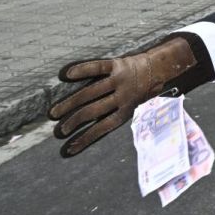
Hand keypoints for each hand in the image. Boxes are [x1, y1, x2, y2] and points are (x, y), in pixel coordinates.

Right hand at [48, 37, 208, 156]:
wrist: (161, 67)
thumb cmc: (140, 90)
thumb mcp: (132, 105)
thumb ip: (112, 114)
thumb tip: (86, 132)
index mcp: (127, 110)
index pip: (103, 127)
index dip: (86, 139)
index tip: (68, 149)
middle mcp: (123, 96)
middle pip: (93, 111)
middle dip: (74, 122)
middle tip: (58, 131)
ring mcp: (120, 79)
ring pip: (91, 92)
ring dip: (71, 103)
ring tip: (54, 113)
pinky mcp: (118, 64)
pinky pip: (97, 67)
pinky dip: (82, 70)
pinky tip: (66, 75)